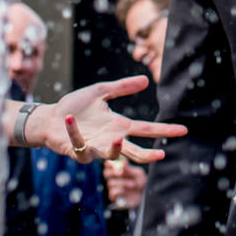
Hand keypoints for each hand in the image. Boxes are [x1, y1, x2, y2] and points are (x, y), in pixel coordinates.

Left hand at [45, 75, 185, 163]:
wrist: (51, 118)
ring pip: (108, 154)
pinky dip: (74, 131)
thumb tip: (147, 80)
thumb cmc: (76, 107)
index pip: (146, 129)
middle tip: (162, 155)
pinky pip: (78, 144)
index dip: (165, 130)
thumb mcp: (100, 92)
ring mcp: (95, 148)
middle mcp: (110, 140)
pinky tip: (69, 119)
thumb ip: (122, 87)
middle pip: (133, 151)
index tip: (183, 130)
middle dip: (147, 154)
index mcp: (119, 126)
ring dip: (112, 148)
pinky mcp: (77, 151)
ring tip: (117, 138)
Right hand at [104, 157, 148, 209]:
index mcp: (119, 169)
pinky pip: (112, 192)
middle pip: (106, 173)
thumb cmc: (140, 182)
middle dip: (112, 172)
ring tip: (133, 184)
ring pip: (111, 182)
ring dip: (122, 182)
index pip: (109, 164)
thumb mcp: (138, 174)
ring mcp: (113, 187)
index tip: (111, 163)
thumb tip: (123, 161)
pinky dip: (119, 191)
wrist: (143, 196)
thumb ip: (129, 169)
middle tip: (121, 172)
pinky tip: (125, 191)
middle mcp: (114, 178)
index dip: (109, 163)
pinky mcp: (114, 197)